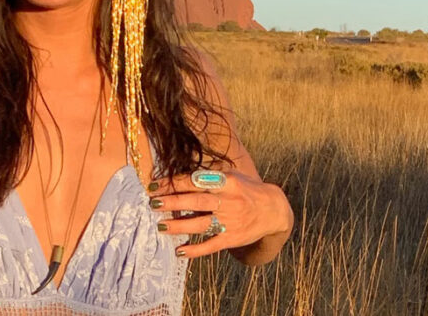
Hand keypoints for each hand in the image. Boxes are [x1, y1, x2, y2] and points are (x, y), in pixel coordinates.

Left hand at [149, 170, 292, 258]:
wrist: (273, 210)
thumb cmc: (245, 189)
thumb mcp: (230, 176)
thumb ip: (207, 176)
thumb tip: (176, 177)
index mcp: (226, 182)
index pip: (196, 181)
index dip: (174, 183)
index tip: (155, 185)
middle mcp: (228, 201)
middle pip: (196, 202)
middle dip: (174, 202)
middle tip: (153, 203)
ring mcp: (230, 222)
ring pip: (201, 224)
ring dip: (179, 226)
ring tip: (160, 226)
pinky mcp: (232, 239)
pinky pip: (211, 246)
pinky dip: (195, 250)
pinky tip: (179, 251)